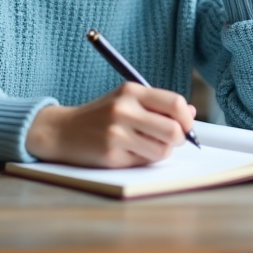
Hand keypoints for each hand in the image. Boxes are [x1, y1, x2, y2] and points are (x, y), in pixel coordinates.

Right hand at [25, 83, 196, 166]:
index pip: (175, 103)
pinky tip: (128, 151)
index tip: (186, 126)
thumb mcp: (127, 101)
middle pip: (173, 130)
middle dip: (179, 139)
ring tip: (145, 145)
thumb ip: (158, 105)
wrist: (62, 131)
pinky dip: (143, 159)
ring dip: (160, 151)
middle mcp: (124, 109)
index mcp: (131, 91)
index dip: (186, 119)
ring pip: (162, 150)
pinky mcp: (112, 155)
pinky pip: (144, 162)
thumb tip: (190, 112)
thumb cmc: (100, 116)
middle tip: (171, 140)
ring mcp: (117, 133)